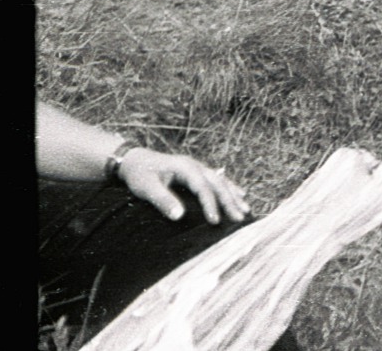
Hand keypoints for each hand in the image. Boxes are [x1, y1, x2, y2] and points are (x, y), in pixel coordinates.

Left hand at [117, 147, 249, 224]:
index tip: (216, 222)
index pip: (203, 188)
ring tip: (246, 209)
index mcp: (186, 167)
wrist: (135, 160)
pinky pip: (219, 180)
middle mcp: (196, 166)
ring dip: (234, 196)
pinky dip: (231, 188)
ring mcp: (198, 168)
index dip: (210, 204)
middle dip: (230, 201)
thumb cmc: (140, 174)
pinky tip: (240, 194)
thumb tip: (180, 216)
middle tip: (240, 218)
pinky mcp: (197, 172)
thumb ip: (163, 200)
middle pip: (218, 184)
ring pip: (221, 181)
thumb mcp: (147, 188)